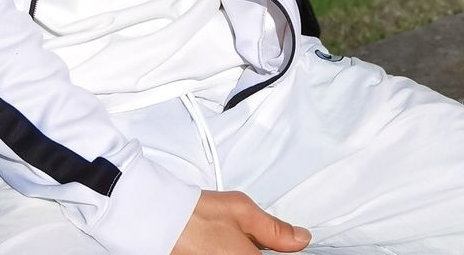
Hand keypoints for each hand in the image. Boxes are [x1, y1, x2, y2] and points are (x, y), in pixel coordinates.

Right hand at [172, 190, 310, 254]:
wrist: (163, 220)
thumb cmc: (199, 215)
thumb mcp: (244, 211)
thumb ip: (275, 230)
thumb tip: (300, 238)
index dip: (279, 252)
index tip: (272, 243)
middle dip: (259, 250)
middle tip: (247, 236)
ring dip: (243, 250)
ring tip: (229, 238)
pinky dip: (230, 251)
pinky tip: (220, 244)